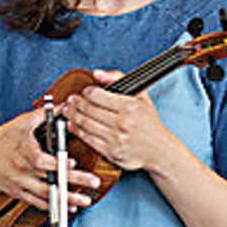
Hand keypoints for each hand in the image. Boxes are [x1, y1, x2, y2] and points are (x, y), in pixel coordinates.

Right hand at [0, 110, 101, 212]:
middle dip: (73, 183)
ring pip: (47, 195)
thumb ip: (43, 115)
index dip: (58, 163)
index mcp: (25, 152)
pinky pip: (37, 203)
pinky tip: (67, 207)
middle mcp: (23, 171)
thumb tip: (63, 107)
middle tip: (93, 184)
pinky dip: (53, 206)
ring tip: (84, 201)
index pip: (43, 160)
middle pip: (51, 179)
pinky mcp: (18, 193)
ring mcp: (21, 184)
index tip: (73, 163)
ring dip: (67, 199)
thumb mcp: (20, 124)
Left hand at [62, 70, 179, 172]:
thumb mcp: (141, 95)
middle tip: (70, 100)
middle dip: (74, 103)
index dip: (86, 92)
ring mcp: (115, 138)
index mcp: (129, 107)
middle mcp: (122, 123)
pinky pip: (87, 139)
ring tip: (66, 110)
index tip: (83, 92)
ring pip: (84, 124)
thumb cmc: (149, 122)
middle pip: (87, 109)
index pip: (96, 95)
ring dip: (71, 115)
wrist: (159, 150)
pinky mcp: (110, 152)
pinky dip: (76, 130)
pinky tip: (72, 124)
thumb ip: (119, 79)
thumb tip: (97, 74)